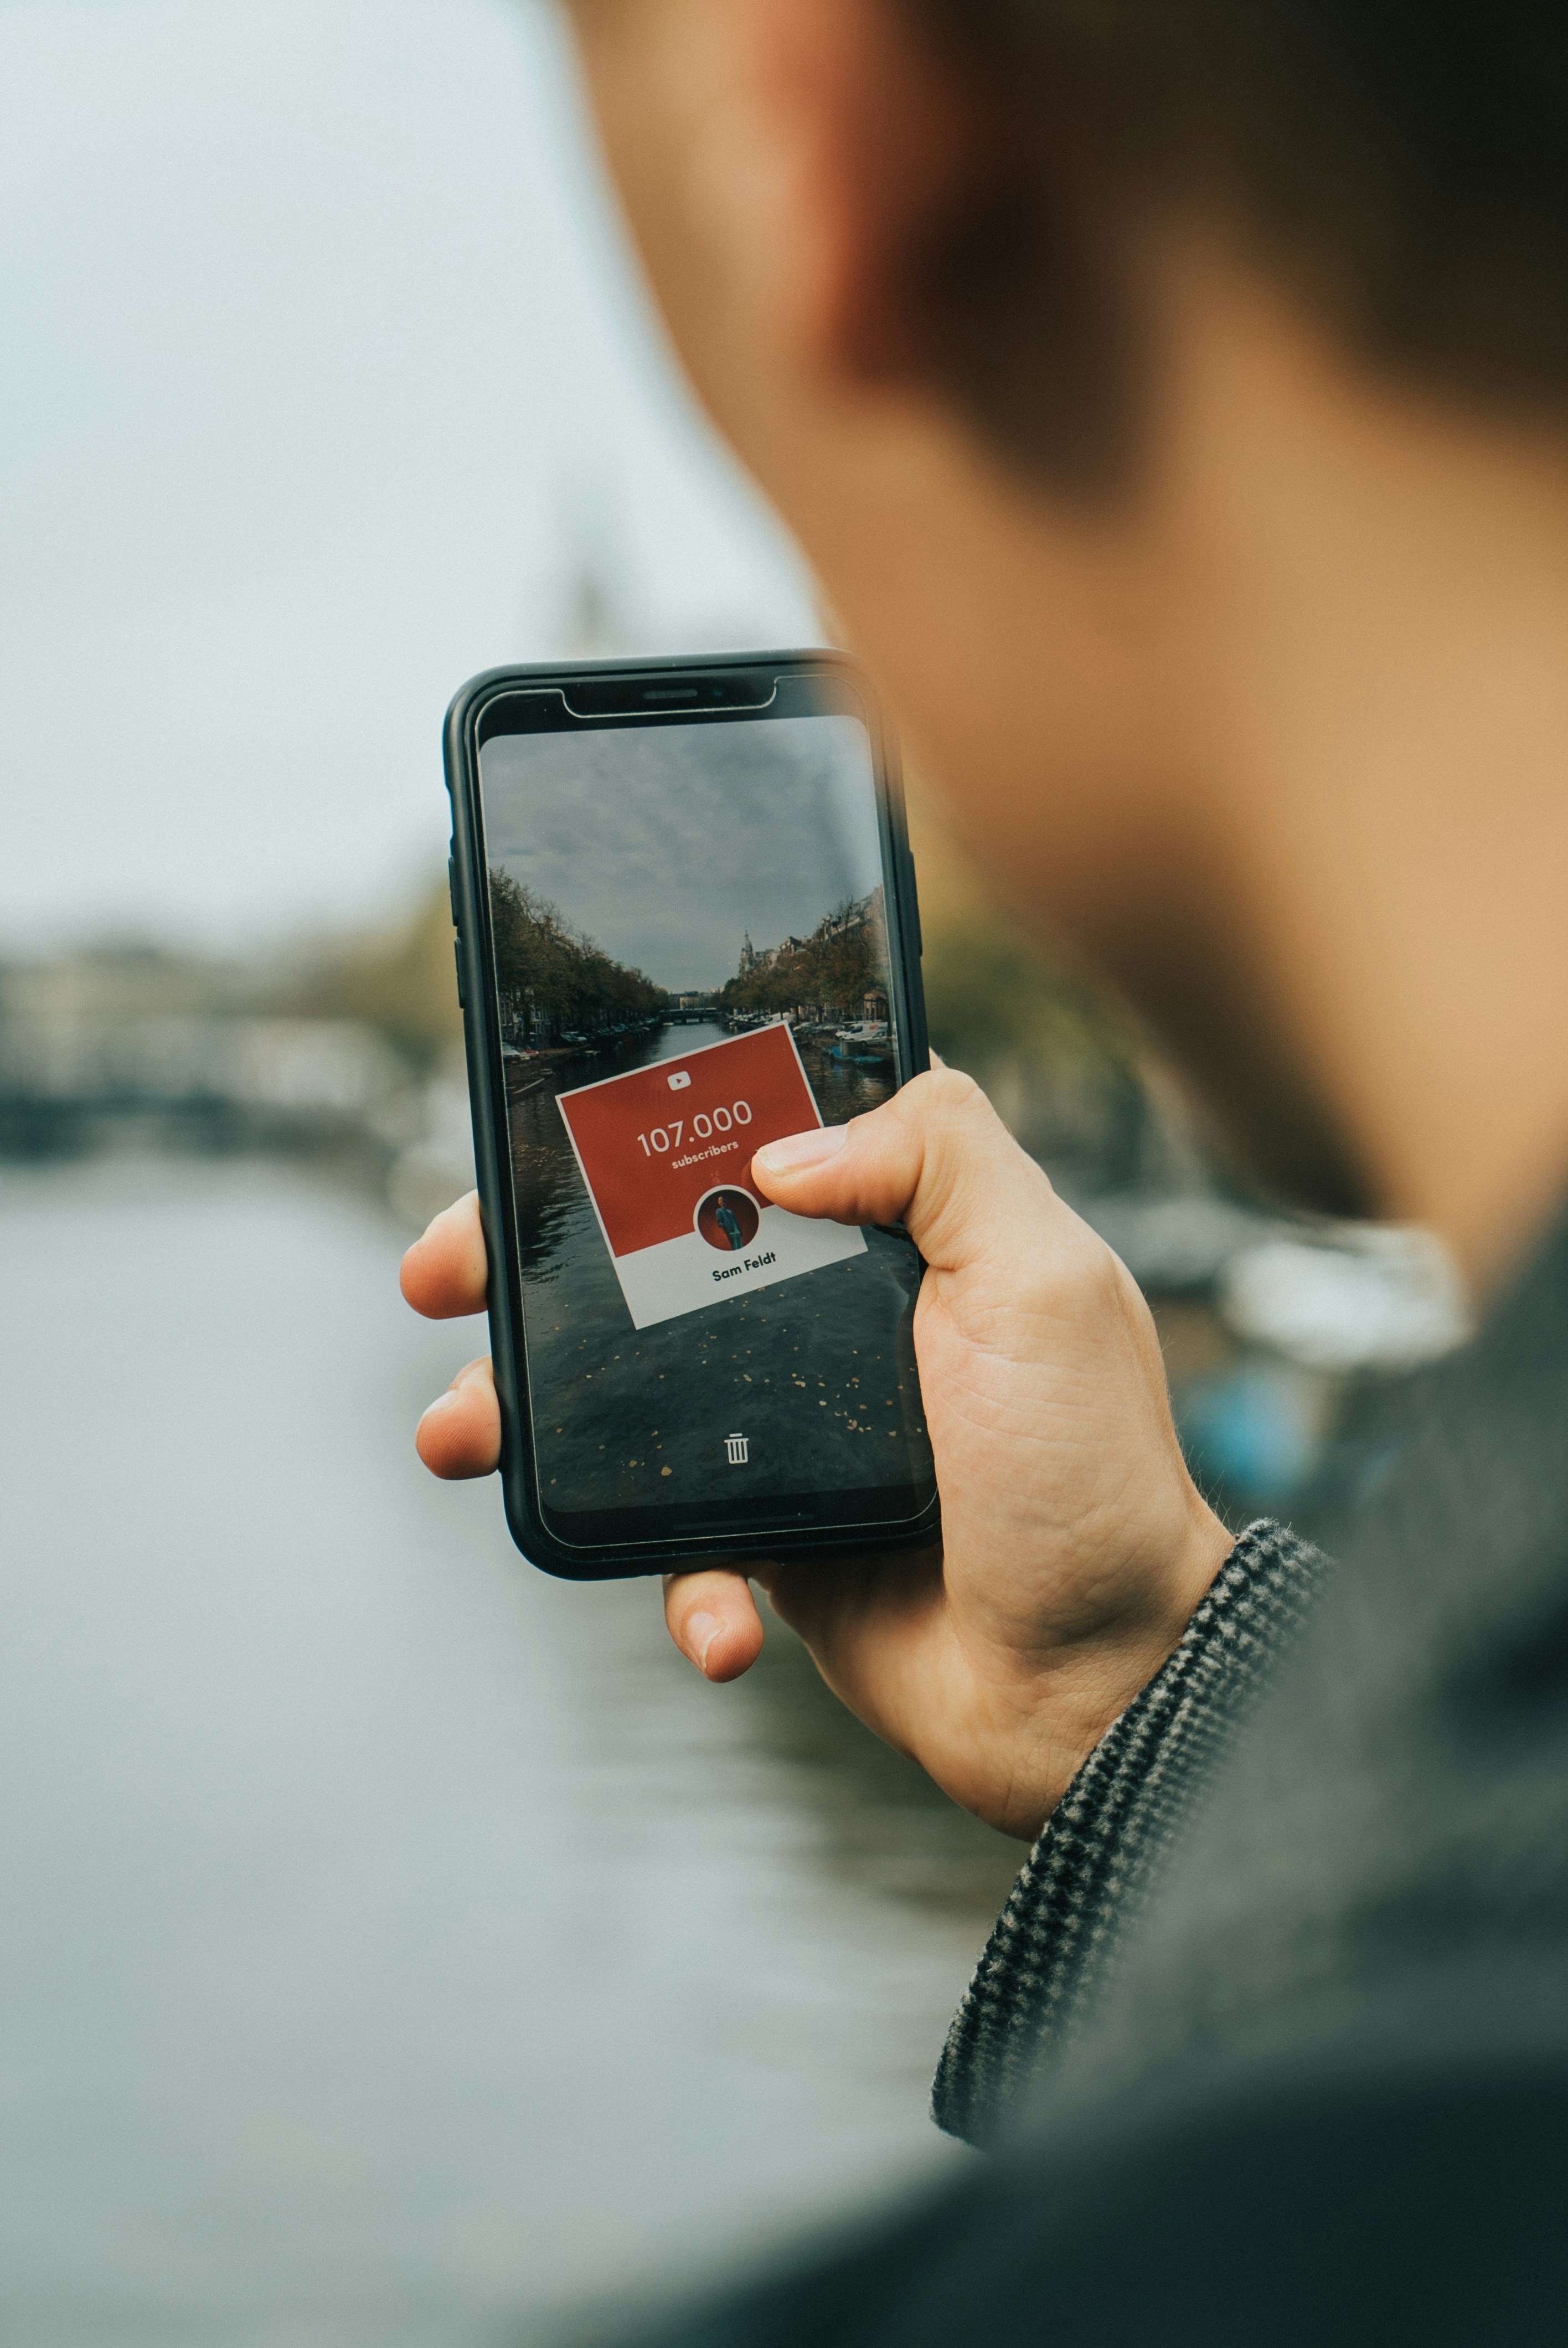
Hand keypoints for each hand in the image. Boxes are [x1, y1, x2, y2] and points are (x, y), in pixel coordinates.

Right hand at [400, 1070, 1229, 1839]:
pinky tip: (722, 1620)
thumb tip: (783, 1150)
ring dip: (526, 1421)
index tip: (531, 1146)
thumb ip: (942, 1159)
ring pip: (622, 1405)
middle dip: (525, 1271)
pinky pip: (677, 1549)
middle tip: (441, 1283)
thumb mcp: (1045, 1281)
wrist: (1098, 1684)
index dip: (630, 1138)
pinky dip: (680, 1588)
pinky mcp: (772, 1540)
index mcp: (894, 1236)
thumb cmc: (1088, 1476)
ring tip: (460, 1438)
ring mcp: (790, 1433)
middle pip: (643, 1268)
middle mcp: (830, 1321)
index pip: (739, 1151)